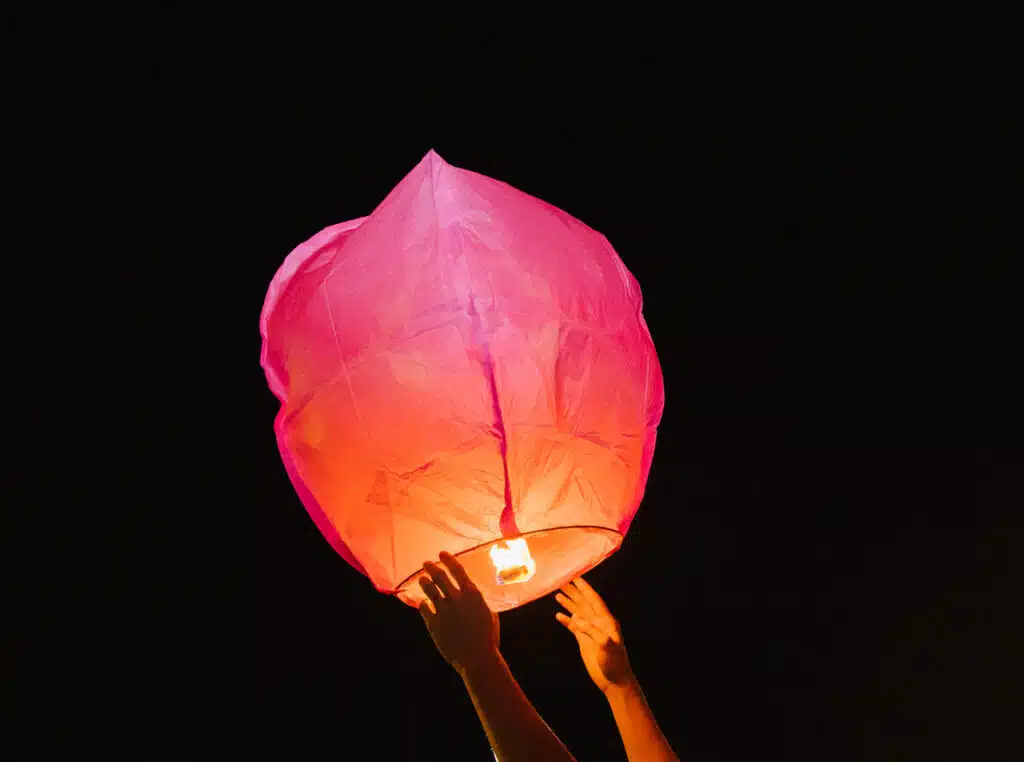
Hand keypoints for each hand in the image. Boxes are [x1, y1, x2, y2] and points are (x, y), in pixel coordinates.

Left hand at [419, 551, 499, 676]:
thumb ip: (478, 602)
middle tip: (426, 563)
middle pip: (439, 576)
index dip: (449, 559)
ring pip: (429, 589)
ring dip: (425, 582)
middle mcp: (456, 598)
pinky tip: (424, 602)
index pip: (457, 569)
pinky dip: (423, 603)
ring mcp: (443, 610)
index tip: (442, 553)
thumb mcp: (489, 614)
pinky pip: (424, 607)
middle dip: (431, 567)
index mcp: (472, 594)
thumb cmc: (488, 638)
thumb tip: (472, 596)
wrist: (477, 659)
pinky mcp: (433, 623)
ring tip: (423, 579)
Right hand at [555, 577, 633, 693]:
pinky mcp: (584, 641)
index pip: (594, 600)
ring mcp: (590, 631)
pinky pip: (573, 627)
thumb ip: (591, 630)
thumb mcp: (605, 645)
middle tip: (561, 581)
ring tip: (557, 594)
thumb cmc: (614, 662)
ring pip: (578, 613)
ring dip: (569, 603)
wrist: (614, 681)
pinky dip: (566, 620)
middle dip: (573, 592)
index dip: (585, 588)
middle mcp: (598, 623)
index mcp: (606, 620)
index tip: (575, 577)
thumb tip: (575, 617)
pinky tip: (558, 615)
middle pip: (584, 603)